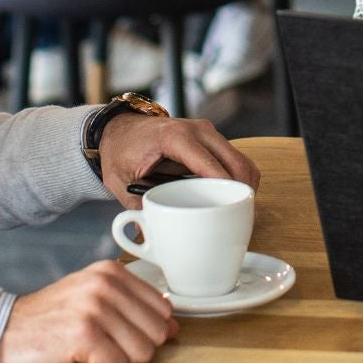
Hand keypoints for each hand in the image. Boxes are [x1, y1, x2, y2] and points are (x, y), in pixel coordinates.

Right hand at [0, 258, 177, 362]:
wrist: (5, 331)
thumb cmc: (51, 319)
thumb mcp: (93, 298)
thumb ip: (133, 306)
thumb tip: (173, 327)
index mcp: (112, 272)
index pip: (163, 309)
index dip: (147, 329)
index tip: (122, 332)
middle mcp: (105, 284)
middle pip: (156, 333)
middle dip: (134, 347)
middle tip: (103, 343)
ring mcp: (94, 308)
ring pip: (141, 352)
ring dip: (117, 359)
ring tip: (91, 348)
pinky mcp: (83, 335)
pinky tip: (79, 356)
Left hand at [97, 112, 259, 205]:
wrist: (119, 130)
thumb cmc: (120, 153)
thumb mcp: (120, 182)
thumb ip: (137, 207)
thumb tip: (154, 232)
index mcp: (175, 138)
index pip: (211, 165)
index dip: (226, 189)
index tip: (235, 211)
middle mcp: (197, 130)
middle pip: (236, 162)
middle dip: (242, 191)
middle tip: (237, 218)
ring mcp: (207, 131)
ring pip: (240, 160)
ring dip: (243, 184)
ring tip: (234, 210)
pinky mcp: (210, 137)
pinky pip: (234, 158)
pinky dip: (238, 177)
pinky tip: (229, 195)